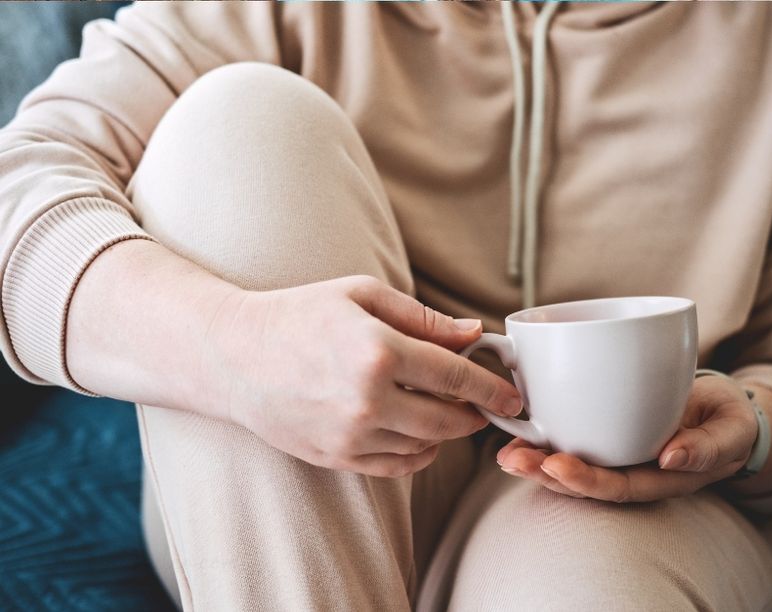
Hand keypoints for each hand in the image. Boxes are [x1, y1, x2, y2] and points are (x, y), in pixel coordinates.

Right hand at [201, 275, 521, 477]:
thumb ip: (423, 318)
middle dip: (475, 414)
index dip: (492, 387)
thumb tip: (474, 334)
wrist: (233, 356)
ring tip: (445, 410)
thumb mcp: (362, 295)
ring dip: (446, 432)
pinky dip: (418, 453)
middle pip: (448, 420)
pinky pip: (397, 466)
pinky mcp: (336, 457)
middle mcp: (368, 400)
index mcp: (379, 351)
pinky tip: (417, 432)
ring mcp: (351, 435)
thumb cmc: (299, 314)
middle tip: (482, 404)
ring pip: (426, 447)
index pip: (456, 376)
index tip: (511, 394)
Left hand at [495, 375, 757, 500]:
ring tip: (505, 452)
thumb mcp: (731, 431)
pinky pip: (573, 438)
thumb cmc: (727, 421)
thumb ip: (707, 446)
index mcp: (660, 478)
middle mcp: (632, 470)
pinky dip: (544, 435)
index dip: (585, 481)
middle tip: (512, 458)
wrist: (724, 410)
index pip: (617, 487)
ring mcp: (617, 453)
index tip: (556, 465)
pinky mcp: (606, 430)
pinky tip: (518, 427)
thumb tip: (671, 458)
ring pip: (571, 463)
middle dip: (544, 473)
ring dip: (536, 459)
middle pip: (583, 481)